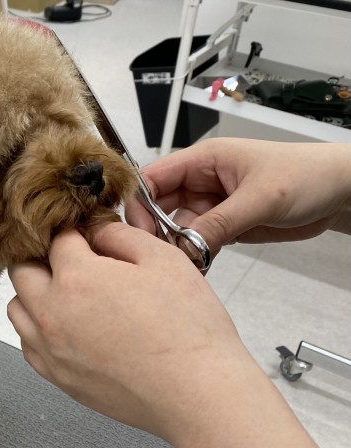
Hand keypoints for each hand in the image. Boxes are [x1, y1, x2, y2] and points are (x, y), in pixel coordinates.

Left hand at [7, 223, 255, 442]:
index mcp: (76, 278)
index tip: (88, 235)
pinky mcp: (58, 378)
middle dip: (41, 257)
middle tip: (70, 259)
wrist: (195, 393)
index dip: (75, 232)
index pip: (57, 240)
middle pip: (21, 271)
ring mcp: (50, 349)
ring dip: (33, 294)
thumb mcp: (163, 260)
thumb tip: (97, 233)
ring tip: (66, 293)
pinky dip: (37, 329)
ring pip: (17, 310)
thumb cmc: (186, 327)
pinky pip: (28, 345)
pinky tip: (66, 327)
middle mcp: (51, 313)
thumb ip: (120, 237)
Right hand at [126, 139, 350, 255]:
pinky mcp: (223, 225)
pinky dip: (194, 255)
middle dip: (156, 231)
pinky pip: (197, 242)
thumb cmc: (307, 175)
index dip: (139, 204)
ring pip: (176, 229)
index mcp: (203, 160)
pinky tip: (198, 266)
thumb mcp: (261, 198)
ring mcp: (211, 205)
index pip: (153, 178)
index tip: (138, 231)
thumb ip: (220, 222)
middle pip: (158, 207)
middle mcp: (201, 182)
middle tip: (161, 255)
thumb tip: (185, 247)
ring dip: (177, 247)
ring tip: (185, 263)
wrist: (340, 192)